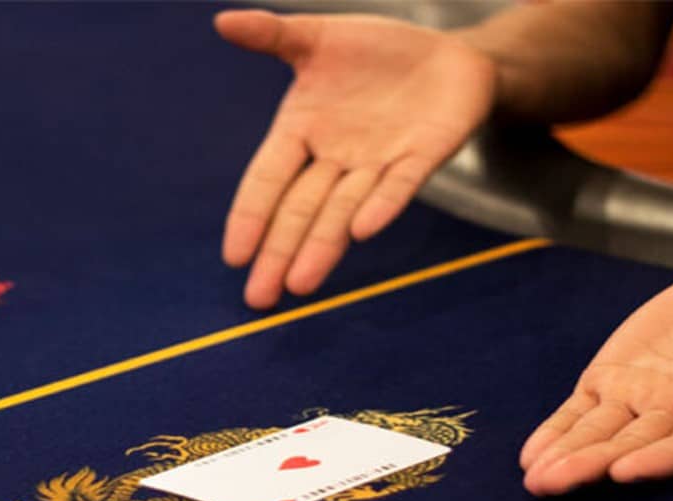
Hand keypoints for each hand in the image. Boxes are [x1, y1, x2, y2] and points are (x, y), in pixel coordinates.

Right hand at [215, 10, 494, 308]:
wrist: (448, 56)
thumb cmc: (377, 53)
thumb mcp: (320, 38)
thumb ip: (274, 35)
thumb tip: (223, 19)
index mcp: (302, 132)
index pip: (268, 180)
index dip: (251, 215)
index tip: (233, 254)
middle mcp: (336, 158)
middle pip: (300, 212)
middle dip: (280, 253)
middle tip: (259, 299)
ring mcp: (378, 162)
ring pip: (342, 211)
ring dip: (322, 247)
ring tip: (301, 286)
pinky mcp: (421, 157)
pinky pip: (398, 186)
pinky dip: (381, 206)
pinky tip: (363, 231)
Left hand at [521, 258, 672, 495]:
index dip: (664, 457)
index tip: (629, 471)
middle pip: (635, 444)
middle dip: (594, 463)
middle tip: (554, 483)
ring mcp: (644, 398)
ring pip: (601, 433)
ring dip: (567, 456)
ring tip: (535, 480)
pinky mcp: (615, 380)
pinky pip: (580, 411)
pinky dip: (556, 432)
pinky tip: (530, 457)